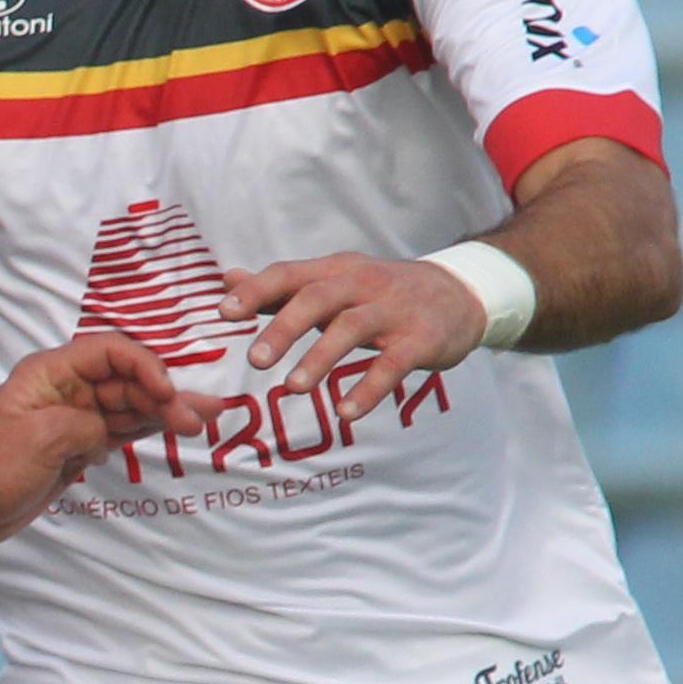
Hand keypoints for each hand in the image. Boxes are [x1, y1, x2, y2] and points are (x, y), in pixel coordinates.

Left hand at [0, 332, 187, 545]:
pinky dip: (147, 430)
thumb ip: (85, 425)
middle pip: (127, 380)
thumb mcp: (41, 440)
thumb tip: (106, 432)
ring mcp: (74, 417)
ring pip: (130, 406)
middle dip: (164, 395)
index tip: (165, 392)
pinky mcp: (78, 444)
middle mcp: (66, 389)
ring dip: (166, 412)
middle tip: (199, 416)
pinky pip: (120, 430)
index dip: (143, 365)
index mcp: (50, 373)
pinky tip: (177, 428)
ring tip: (206, 418)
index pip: (109, 351)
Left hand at [225, 250, 493, 405]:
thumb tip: (226, 279)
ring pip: (352, 328)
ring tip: (293, 388)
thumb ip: (281, 286)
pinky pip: (393, 364)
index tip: (223, 313)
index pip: (288, 274)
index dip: (255, 290)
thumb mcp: (334, 281)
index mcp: (335, 271)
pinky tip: (346, 412)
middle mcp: (362, 284)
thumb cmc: (381, 293)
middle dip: (284, 328)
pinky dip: (369, 388)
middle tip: (255, 360)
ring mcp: (393, 311)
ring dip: (320, 358)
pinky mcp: (420, 339)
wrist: (459, 294)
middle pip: (318, 298)